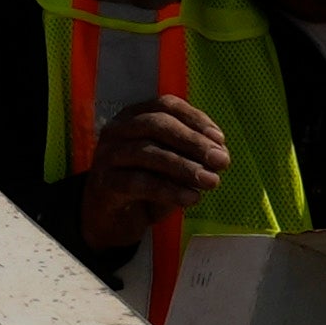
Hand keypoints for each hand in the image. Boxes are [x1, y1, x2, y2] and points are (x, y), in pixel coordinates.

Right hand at [75, 95, 229, 250]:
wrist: (111, 219)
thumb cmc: (146, 185)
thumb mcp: (171, 166)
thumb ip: (191, 156)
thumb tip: (219, 155)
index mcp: (134, 116)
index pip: (166, 106)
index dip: (195, 119)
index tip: (220, 140)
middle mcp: (117, 130)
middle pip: (156, 125)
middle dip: (193, 142)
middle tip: (221, 161)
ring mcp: (107, 155)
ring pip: (147, 152)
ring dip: (184, 167)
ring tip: (212, 181)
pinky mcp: (104, 182)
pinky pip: (137, 182)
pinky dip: (168, 190)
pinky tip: (191, 198)